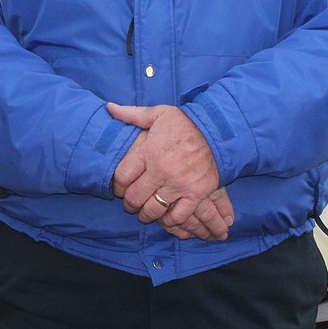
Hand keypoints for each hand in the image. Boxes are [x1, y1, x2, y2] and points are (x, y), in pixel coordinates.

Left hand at [107, 103, 232, 240]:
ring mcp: (179, 183)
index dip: (117, 187)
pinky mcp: (196, 193)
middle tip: (130, 205)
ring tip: (145, 213)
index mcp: (149, 151)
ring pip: (153, 209)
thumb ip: (132, 114)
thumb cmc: (185, 123)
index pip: (122, 177)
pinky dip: (169, 220)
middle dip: (129, 204)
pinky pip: (178, 215)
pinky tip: (165, 217)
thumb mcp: (158, 113)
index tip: (119, 190)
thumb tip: (109, 108)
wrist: (217, 131)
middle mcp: (161, 169)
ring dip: (146, 215)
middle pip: (135, 197)